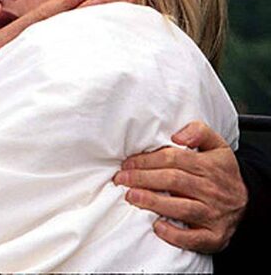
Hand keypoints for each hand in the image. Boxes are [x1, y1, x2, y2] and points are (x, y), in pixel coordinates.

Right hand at [0, 0, 87, 101]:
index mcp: (3, 44)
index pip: (37, 19)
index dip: (59, 5)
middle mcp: (18, 57)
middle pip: (53, 31)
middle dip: (77, 15)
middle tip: (102, 0)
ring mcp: (22, 69)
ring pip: (52, 45)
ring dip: (72, 29)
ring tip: (94, 17)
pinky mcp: (22, 79)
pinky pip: (45, 58)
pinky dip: (60, 47)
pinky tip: (73, 41)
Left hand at [113, 120, 247, 252]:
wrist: (247, 202)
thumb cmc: (222, 171)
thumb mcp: (217, 145)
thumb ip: (199, 131)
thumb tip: (177, 135)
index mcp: (209, 165)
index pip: (173, 159)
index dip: (147, 160)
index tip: (127, 163)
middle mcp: (211, 190)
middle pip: (173, 181)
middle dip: (143, 178)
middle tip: (121, 179)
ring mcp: (213, 214)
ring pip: (181, 207)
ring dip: (153, 202)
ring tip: (131, 197)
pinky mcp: (214, 236)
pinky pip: (193, 238)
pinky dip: (175, 234)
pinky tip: (157, 226)